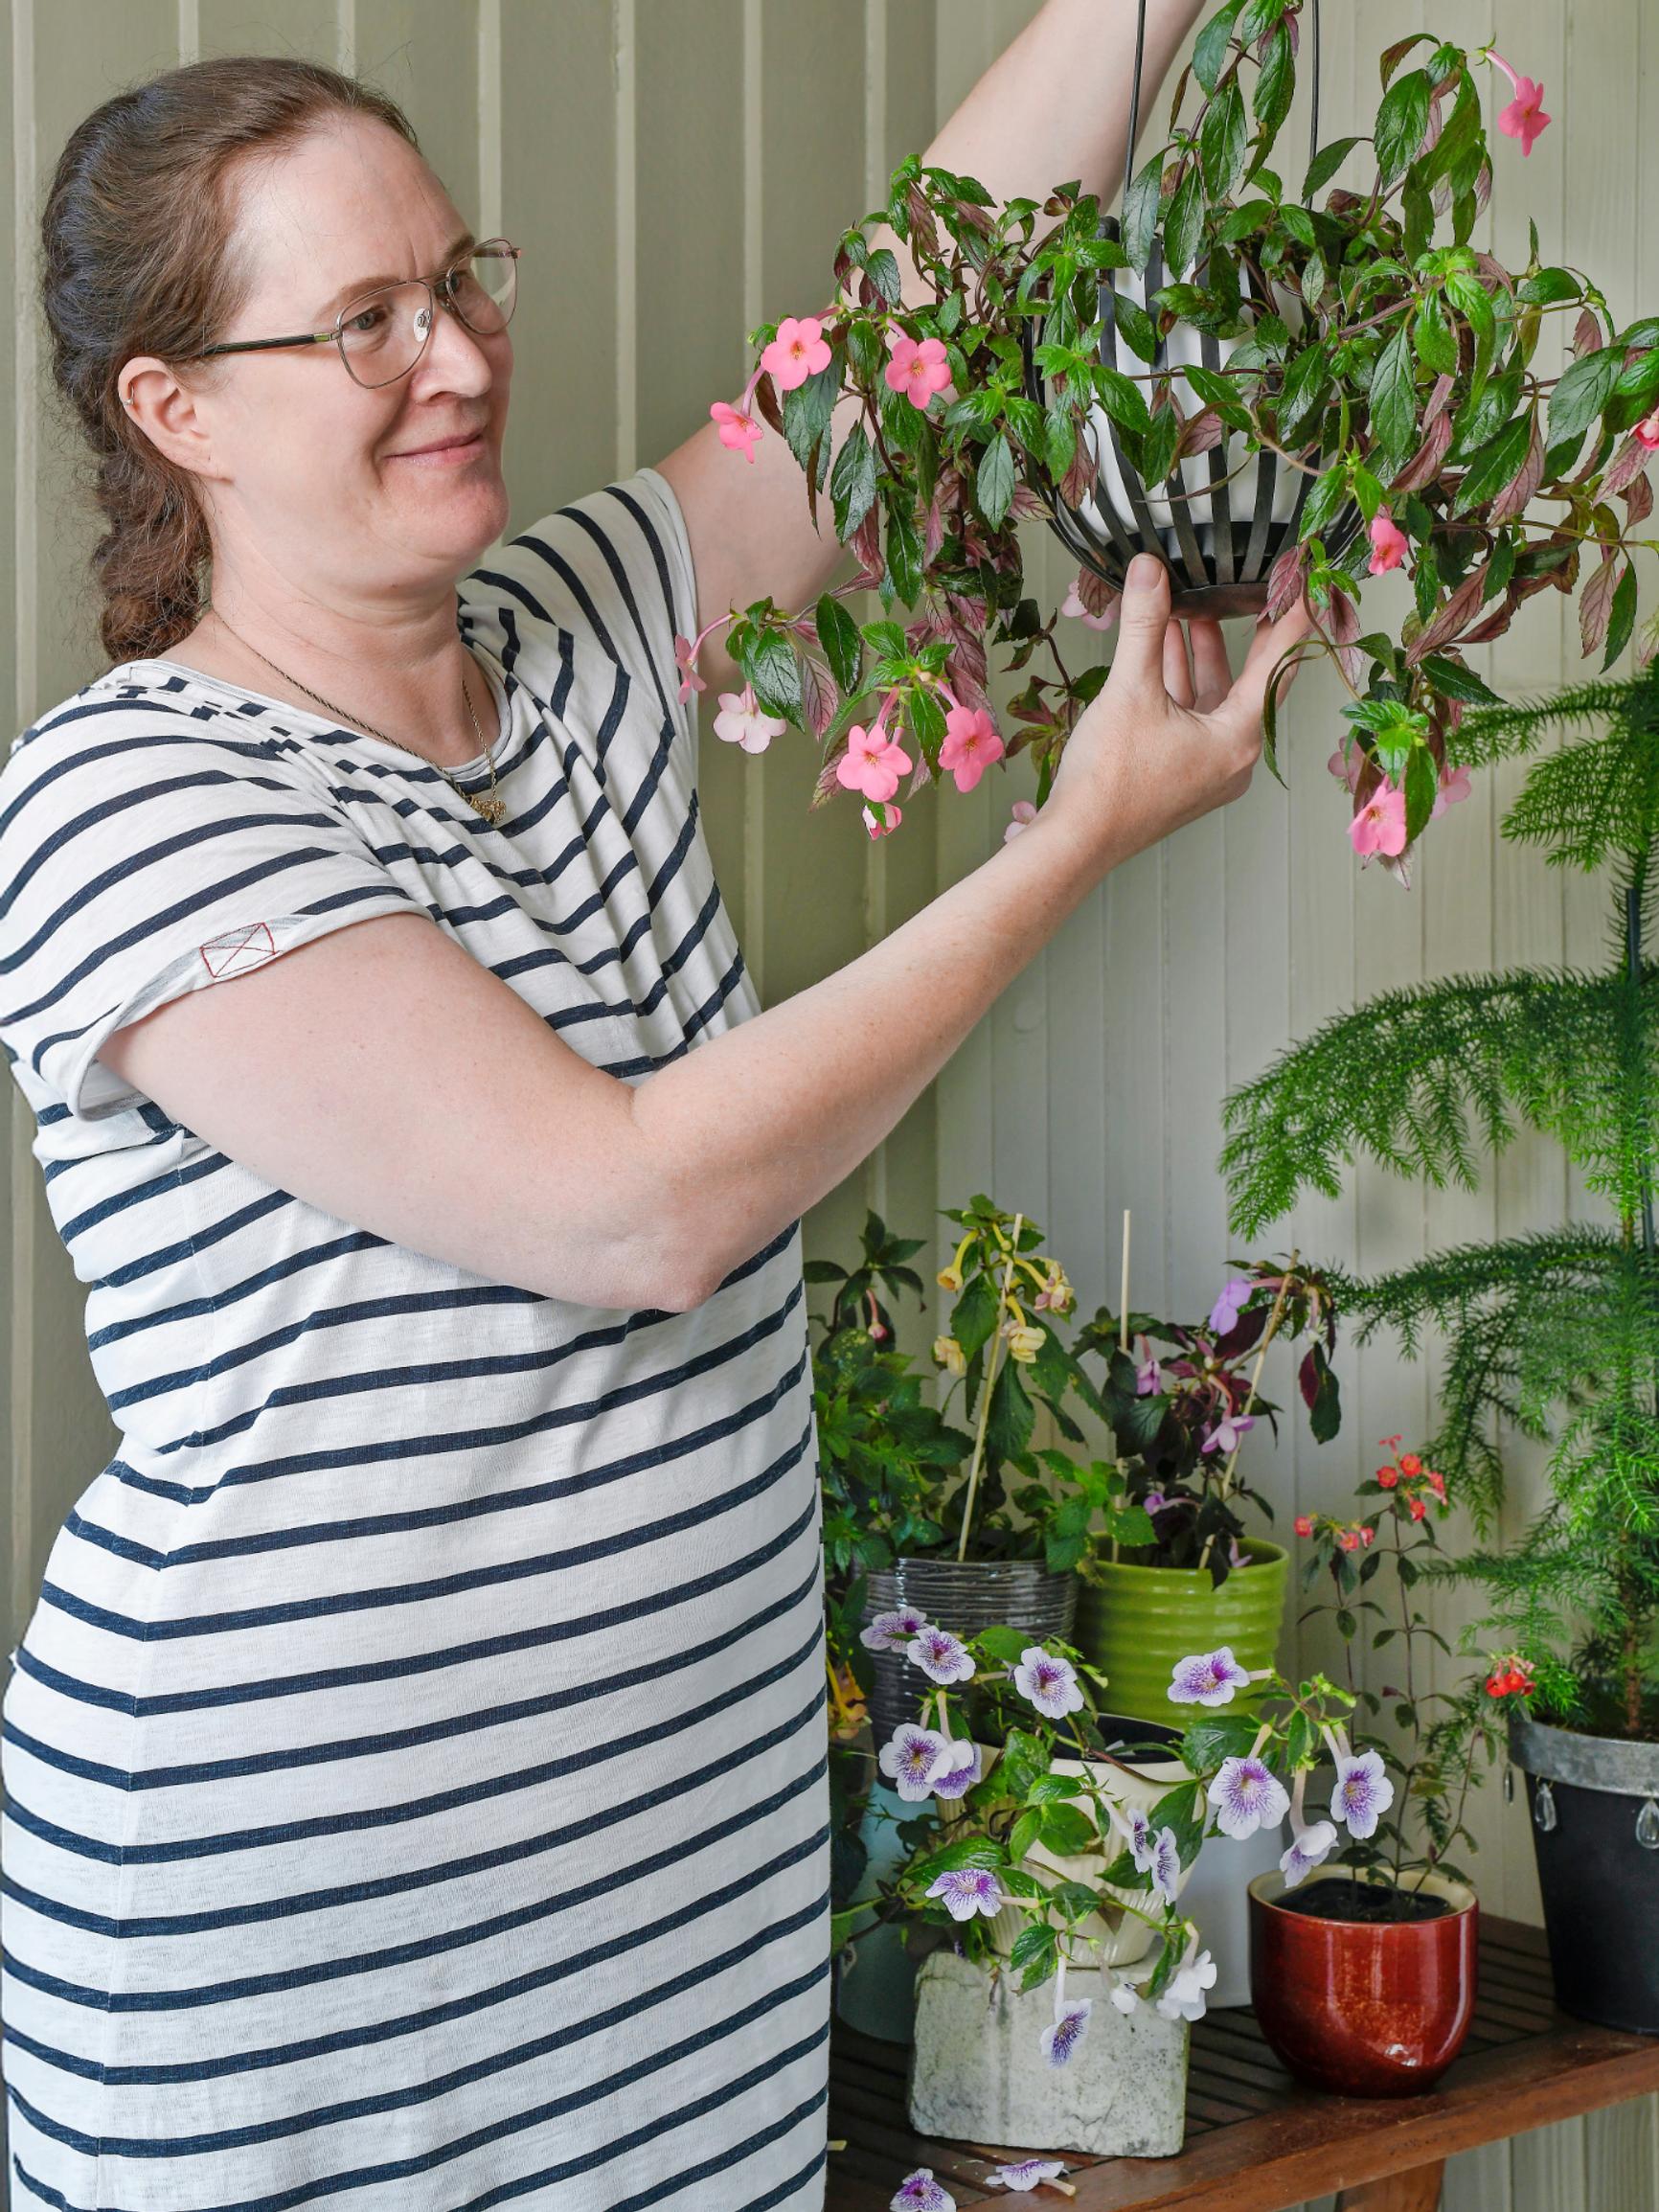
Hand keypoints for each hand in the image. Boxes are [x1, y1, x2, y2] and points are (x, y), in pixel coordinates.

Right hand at [1041, 553, 1312, 872]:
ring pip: (1216, 698)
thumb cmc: (1110, 783)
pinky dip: (1180, 684)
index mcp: (1238, 738)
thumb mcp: (1130, 688)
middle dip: (1243, 634)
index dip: (1291, 617)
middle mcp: (1233, 757)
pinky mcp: (1182, 773)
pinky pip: (1193, 717)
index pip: (1279, 663)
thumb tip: (1149, 572)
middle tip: (1255, 592)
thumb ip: (1144, 624)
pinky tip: (1159, 654)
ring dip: (1201, 657)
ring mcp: (1208, 768)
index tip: (1301, 583)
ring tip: (1189, 612)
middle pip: (1252, 681)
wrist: (1076, 839)